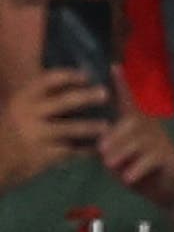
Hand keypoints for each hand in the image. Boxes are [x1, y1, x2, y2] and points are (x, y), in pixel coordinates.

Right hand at [0, 69, 109, 191]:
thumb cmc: (8, 132)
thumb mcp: (16, 110)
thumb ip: (38, 100)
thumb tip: (71, 86)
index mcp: (22, 98)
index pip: (49, 79)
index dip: (70, 75)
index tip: (87, 76)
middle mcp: (27, 113)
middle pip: (65, 101)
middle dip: (88, 96)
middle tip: (105, 94)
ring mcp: (35, 135)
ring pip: (71, 128)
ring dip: (91, 126)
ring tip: (106, 126)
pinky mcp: (42, 156)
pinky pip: (70, 151)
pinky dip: (84, 150)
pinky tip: (95, 149)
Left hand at [98, 73, 173, 210]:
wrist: (166, 187)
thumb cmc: (136, 167)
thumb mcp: (118, 155)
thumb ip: (108, 147)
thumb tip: (96, 146)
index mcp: (136, 123)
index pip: (129, 100)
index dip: (122, 84)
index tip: (114, 66)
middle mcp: (149, 128)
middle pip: (132, 121)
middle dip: (115, 134)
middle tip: (100, 149)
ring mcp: (160, 142)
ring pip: (139, 140)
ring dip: (122, 151)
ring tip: (109, 164)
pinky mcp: (167, 158)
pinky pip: (150, 159)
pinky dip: (136, 168)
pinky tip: (126, 177)